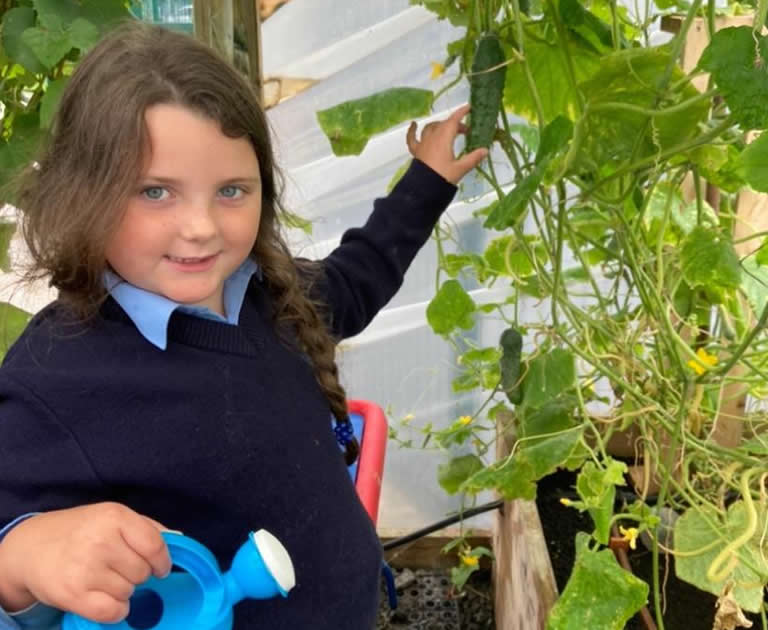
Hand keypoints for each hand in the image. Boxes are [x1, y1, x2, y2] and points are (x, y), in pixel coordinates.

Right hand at [0, 503, 171, 622]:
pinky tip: (105, 598)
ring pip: (129, 593)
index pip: (155, 545)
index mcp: (115, 517)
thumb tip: (180, 539)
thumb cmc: (81, 531)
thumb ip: (147, 528)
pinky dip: (115, 610)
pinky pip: (113, 612)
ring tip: (105, 579)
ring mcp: (86, 569)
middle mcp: (101, 541)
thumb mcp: (113, 517)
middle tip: (119, 568)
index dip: (162, 561)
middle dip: (137, 574)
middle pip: (143, 572)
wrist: (32, 548)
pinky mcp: (73, 594)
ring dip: (123, 591)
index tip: (160, 568)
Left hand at [406, 104, 487, 183]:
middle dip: (455, 124)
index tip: (469, 108)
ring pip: (430, 128)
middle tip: (465, 131)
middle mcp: (432, 137)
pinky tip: (413, 125)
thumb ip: (473, 158)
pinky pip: (412, 138)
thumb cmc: (442, 177)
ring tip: (446, 129)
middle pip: (444, 125)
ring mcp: (422, 144)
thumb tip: (485, 150)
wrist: (423, 190)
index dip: (461, 113)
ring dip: (439, 126)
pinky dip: (412, 131)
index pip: (453, 121)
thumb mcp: (460, 168)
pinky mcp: (416, 152)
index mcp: (444, 138)